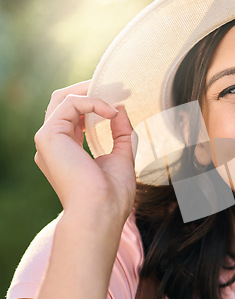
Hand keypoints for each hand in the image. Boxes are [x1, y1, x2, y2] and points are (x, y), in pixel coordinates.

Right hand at [34, 80, 135, 222]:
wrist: (100, 211)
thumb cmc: (111, 195)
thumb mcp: (121, 157)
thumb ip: (120, 134)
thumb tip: (121, 110)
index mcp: (67, 151)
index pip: (73, 116)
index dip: (94, 103)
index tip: (119, 98)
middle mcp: (54, 144)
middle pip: (63, 102)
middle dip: (90, 90)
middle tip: (117, 87)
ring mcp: (48, 140)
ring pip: (62, 98)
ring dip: (91, 92)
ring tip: (117, 94)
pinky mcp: (48, 137)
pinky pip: (70, 104)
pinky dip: (93, 103)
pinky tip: (111, 113)